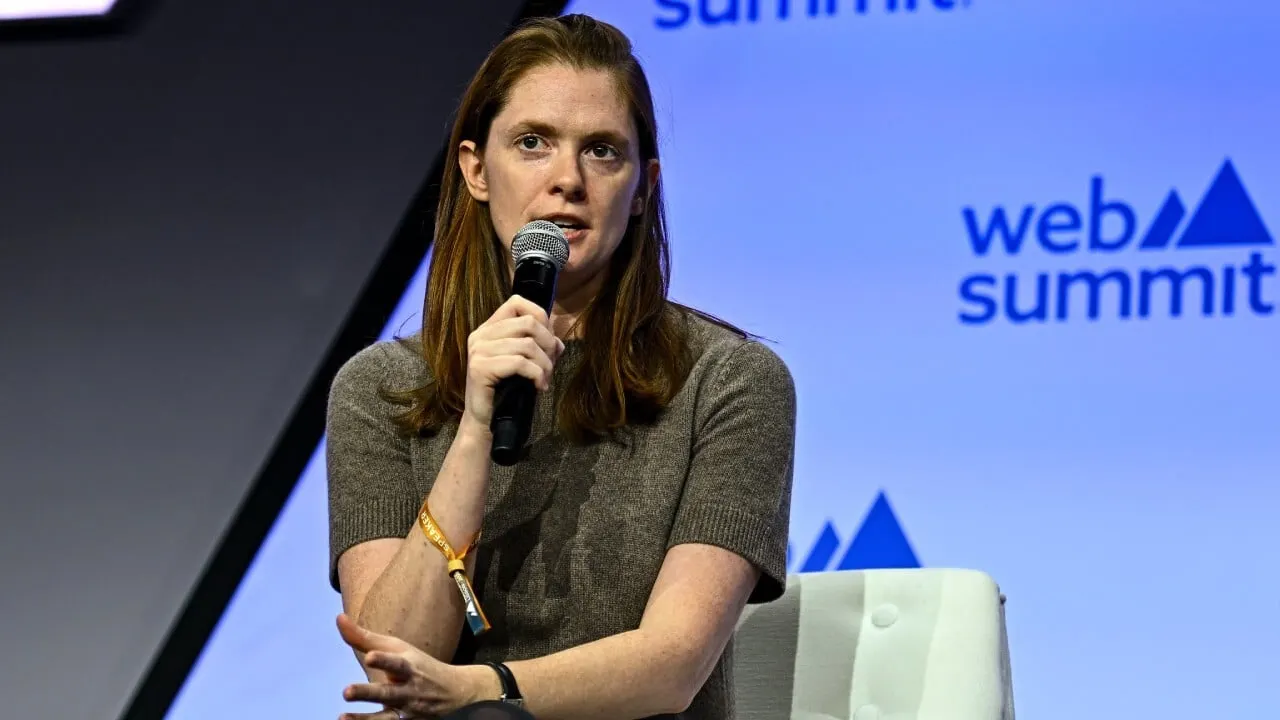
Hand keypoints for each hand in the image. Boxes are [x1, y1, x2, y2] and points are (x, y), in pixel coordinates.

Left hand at [336, 613, 482, 719]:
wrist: (455, 691)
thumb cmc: (417, 664)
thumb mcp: (397, 648)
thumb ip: (365, 638)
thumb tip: (339, 618)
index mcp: (408, 666)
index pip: (396, 663)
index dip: (384, 660)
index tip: (370, 657)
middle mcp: (409, 689)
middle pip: (387, 693)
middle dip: (368, 693)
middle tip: (346, 692)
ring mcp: (408, 710)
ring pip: (386, 717)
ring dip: (364, 719)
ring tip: (342, 717)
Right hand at [462, 295, 563, 431]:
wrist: (486, 422)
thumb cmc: (507, 392)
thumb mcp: (527, 364)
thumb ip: (540, 347)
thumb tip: (558, 341)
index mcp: (489, 329)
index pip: (517, 302)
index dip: (540, 316)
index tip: (547, 341)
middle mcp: (481, 335)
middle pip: (528, 323)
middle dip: (548, 344)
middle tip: (550, 365)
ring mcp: (478, 351)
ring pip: (527, 344)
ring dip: (544, 364)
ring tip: (544, 379)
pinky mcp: (480, 368)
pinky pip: (519, 362)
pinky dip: (536, 374)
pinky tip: (539, 386)